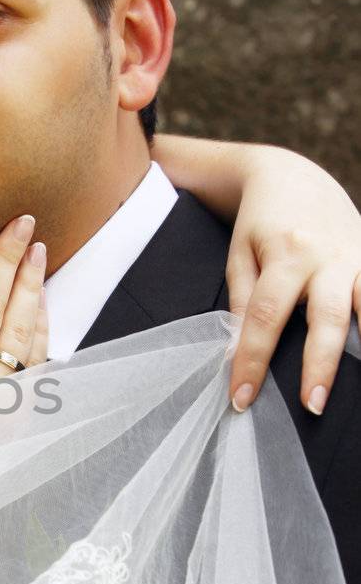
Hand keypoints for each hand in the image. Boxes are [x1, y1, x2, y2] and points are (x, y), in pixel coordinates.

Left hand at [226, 146, 360, 414]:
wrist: (295, 177)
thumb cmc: (259, 224)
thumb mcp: (239, 255)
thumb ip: (241, 301)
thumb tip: (236, 352)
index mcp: (285, 253)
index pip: (264, 317)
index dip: (252, 360)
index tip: (242, 399)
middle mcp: (328, 257)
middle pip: (327, 318)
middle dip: (320, 366)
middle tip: (312, 407)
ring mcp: (359, 257)